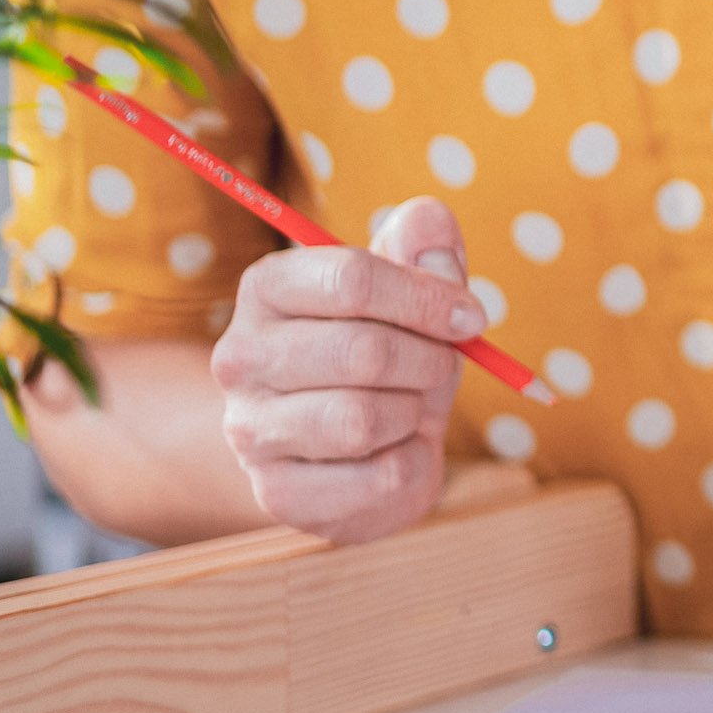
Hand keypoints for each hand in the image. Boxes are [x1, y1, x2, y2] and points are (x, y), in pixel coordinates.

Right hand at [208, 196, 473, 545]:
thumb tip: (427, 219)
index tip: (472, 316)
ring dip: (413, 413)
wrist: (359, 457)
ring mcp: (250, 429)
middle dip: (429, 360)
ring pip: (362, 419)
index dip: (426, 297)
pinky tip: (393, 454)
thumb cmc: (390, 361)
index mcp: (268, 288)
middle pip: (363, 350)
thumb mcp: (413, 299)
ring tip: (409, 409)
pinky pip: (377, 477)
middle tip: (441, 366)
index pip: (351, 278)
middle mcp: (241, 356)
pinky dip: (409, 464)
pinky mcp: (277, 493)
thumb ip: (424, 250)